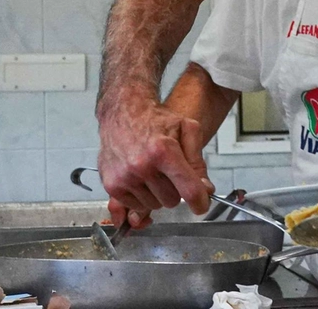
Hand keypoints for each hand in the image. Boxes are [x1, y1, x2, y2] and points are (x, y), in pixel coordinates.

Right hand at [97, 93, 214, 226]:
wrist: (123, 111)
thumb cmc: (156, 119)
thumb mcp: (187, 130)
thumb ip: (198, 162)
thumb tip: (205, 190)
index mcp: (163, 151)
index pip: (189, 190)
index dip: (200, 202)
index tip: (201, 206)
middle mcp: (142, 166)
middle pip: (172, 201)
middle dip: (175, 190)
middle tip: (170, 173)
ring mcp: (124, 177)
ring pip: (154, 206)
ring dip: (157, 194)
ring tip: (154, 173)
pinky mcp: (111, 185)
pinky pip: (136, 206)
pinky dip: (141, 197)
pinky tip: (141, 178)